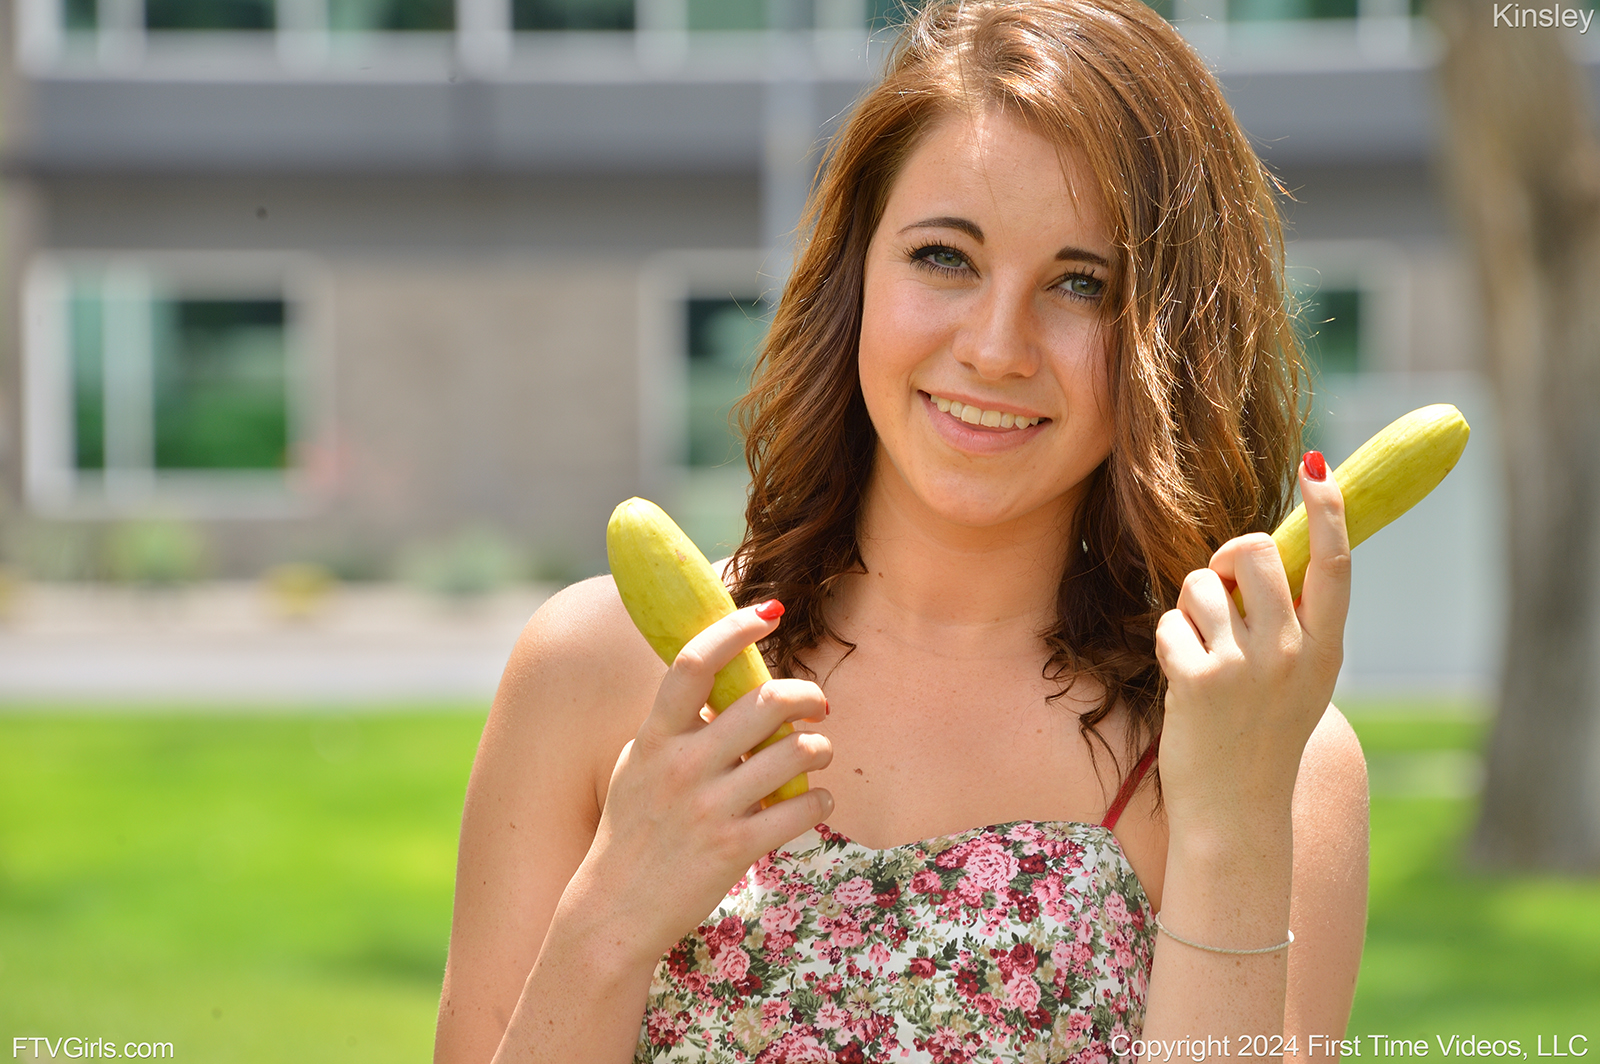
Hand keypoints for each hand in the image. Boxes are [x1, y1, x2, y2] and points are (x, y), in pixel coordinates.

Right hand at [558, 603, 833, 971]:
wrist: (613, 913)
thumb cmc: (630, 831)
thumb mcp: (636, 766)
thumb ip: (673, 725)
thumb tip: (720, 677)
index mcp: (654, 737)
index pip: (694, 662)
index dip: (735, 628)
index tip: (770, 611)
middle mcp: (681, 766)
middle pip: (765, 703)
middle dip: (807, 696)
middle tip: (818, 706)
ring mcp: (708, 809)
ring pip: (795, 754)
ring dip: (819, 750)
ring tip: (817, 755)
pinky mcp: (734, 849)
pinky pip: (802, 810)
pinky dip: (821, 801)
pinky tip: (816, 803)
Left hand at [1153, 455, 1349, 837]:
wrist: (1236, 811)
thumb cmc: (1261, 736)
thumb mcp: (1300, 679)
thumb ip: (1293, 622)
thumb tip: (1260, 553)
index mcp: (1328, 649)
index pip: (1336, 563)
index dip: (1328, 509)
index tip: (1317, 464)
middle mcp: (1294, 652)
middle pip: (1258, 552)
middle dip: (1228, 557)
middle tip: (1222, 585)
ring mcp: (1247, 666)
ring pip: (1203, 584)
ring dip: (1191, 606)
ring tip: (1203, 650)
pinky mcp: (1199, 680)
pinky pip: (1171, 623)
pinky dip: (1169, 642)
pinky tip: (1184, 681)